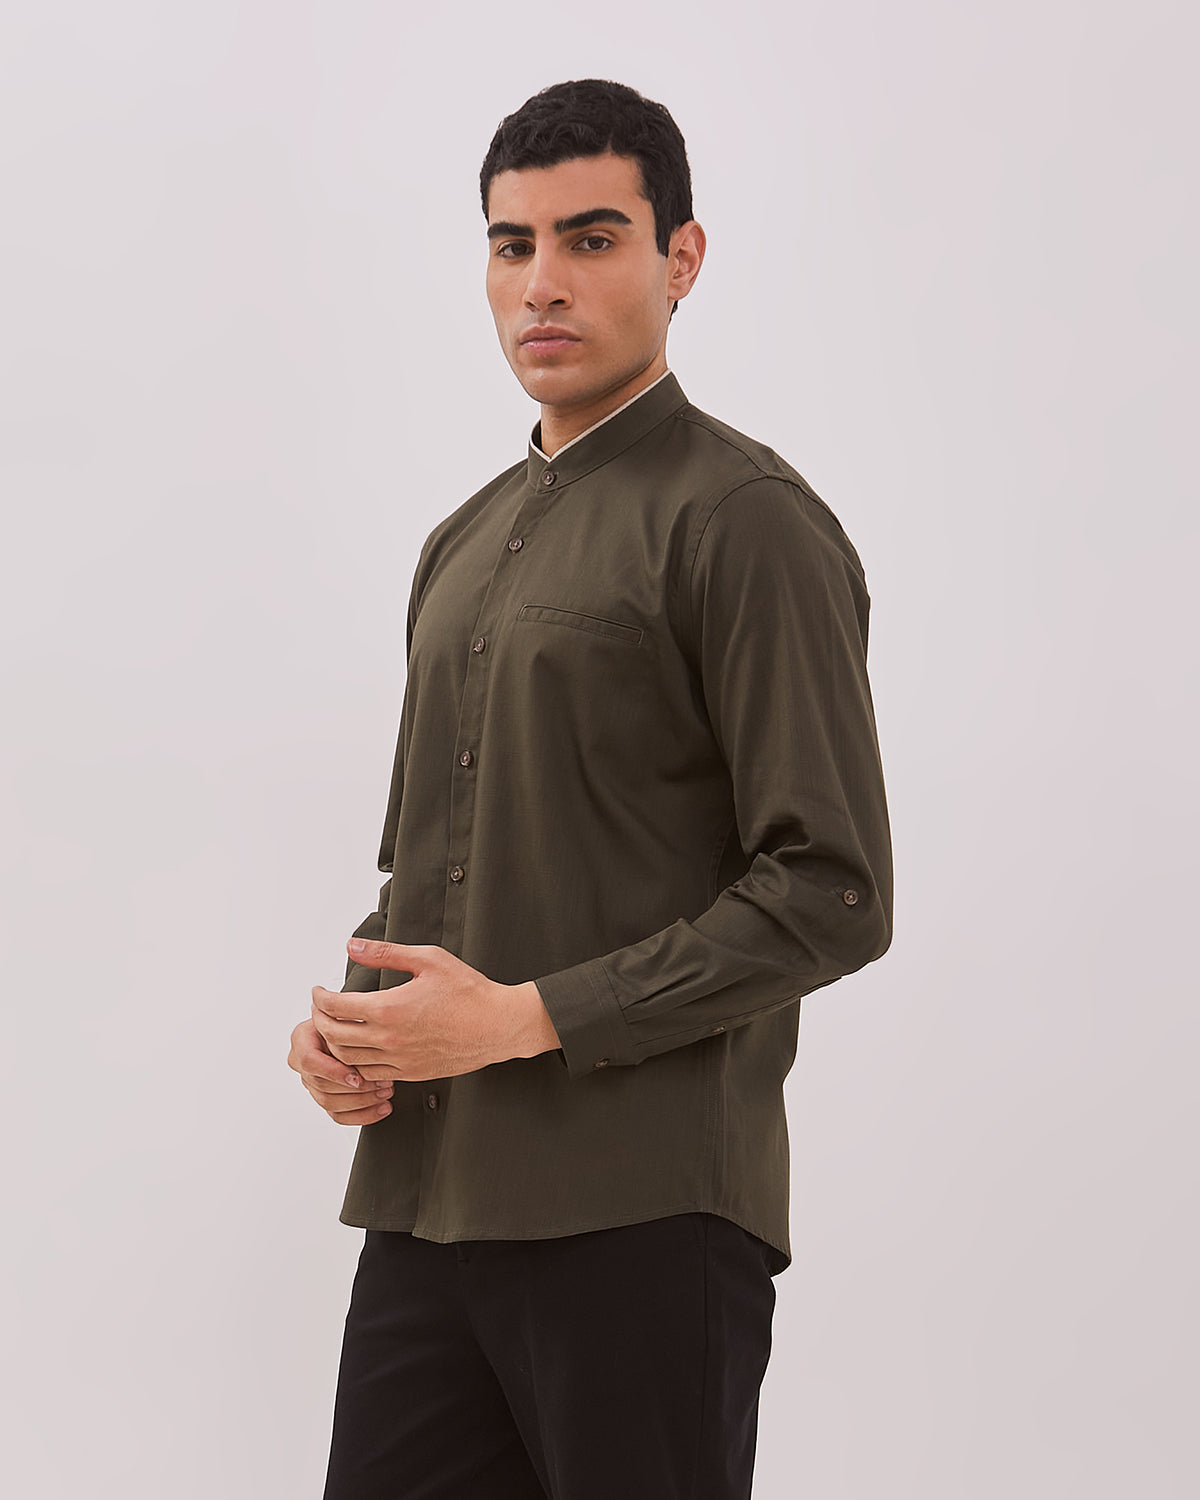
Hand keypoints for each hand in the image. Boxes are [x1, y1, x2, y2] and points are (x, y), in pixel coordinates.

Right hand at [287, 1016, 393, 1125]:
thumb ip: (347, 1026)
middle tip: (382, 1084)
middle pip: (322, 1086)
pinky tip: (381, 1108)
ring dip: (362, 1102)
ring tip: (385, 1092)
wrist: (351, 1025)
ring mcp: (312, 1081)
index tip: (357, 1077)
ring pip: (330, 1103)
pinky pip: (338, 1115)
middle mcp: (301, 1061)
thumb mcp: (347, 1014)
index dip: (334, 1071)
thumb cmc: (350, 1016)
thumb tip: (360, 1040)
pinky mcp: (324, 1096)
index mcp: (302, 1038)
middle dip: (356, 1089)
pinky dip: (362, 1115)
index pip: (310, 1061)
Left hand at [309, 938, 559, 1081]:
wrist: (499, 1025)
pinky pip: (371, 1074)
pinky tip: (361, 1049)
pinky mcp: (411, 1074)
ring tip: (337, 1028)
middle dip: (320, 1020)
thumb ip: (386, 953)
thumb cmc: (469, 991)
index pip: (336, 1006)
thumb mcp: (428, 960)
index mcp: (390, 1009)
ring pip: (349, 1060)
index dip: (320, 998)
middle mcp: (389, 1039)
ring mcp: (400, 1061)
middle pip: (335, 1036)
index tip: (318, 991)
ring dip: (335, 1045)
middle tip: (320, 1009)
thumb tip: (353, 946)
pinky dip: (357, 1064)